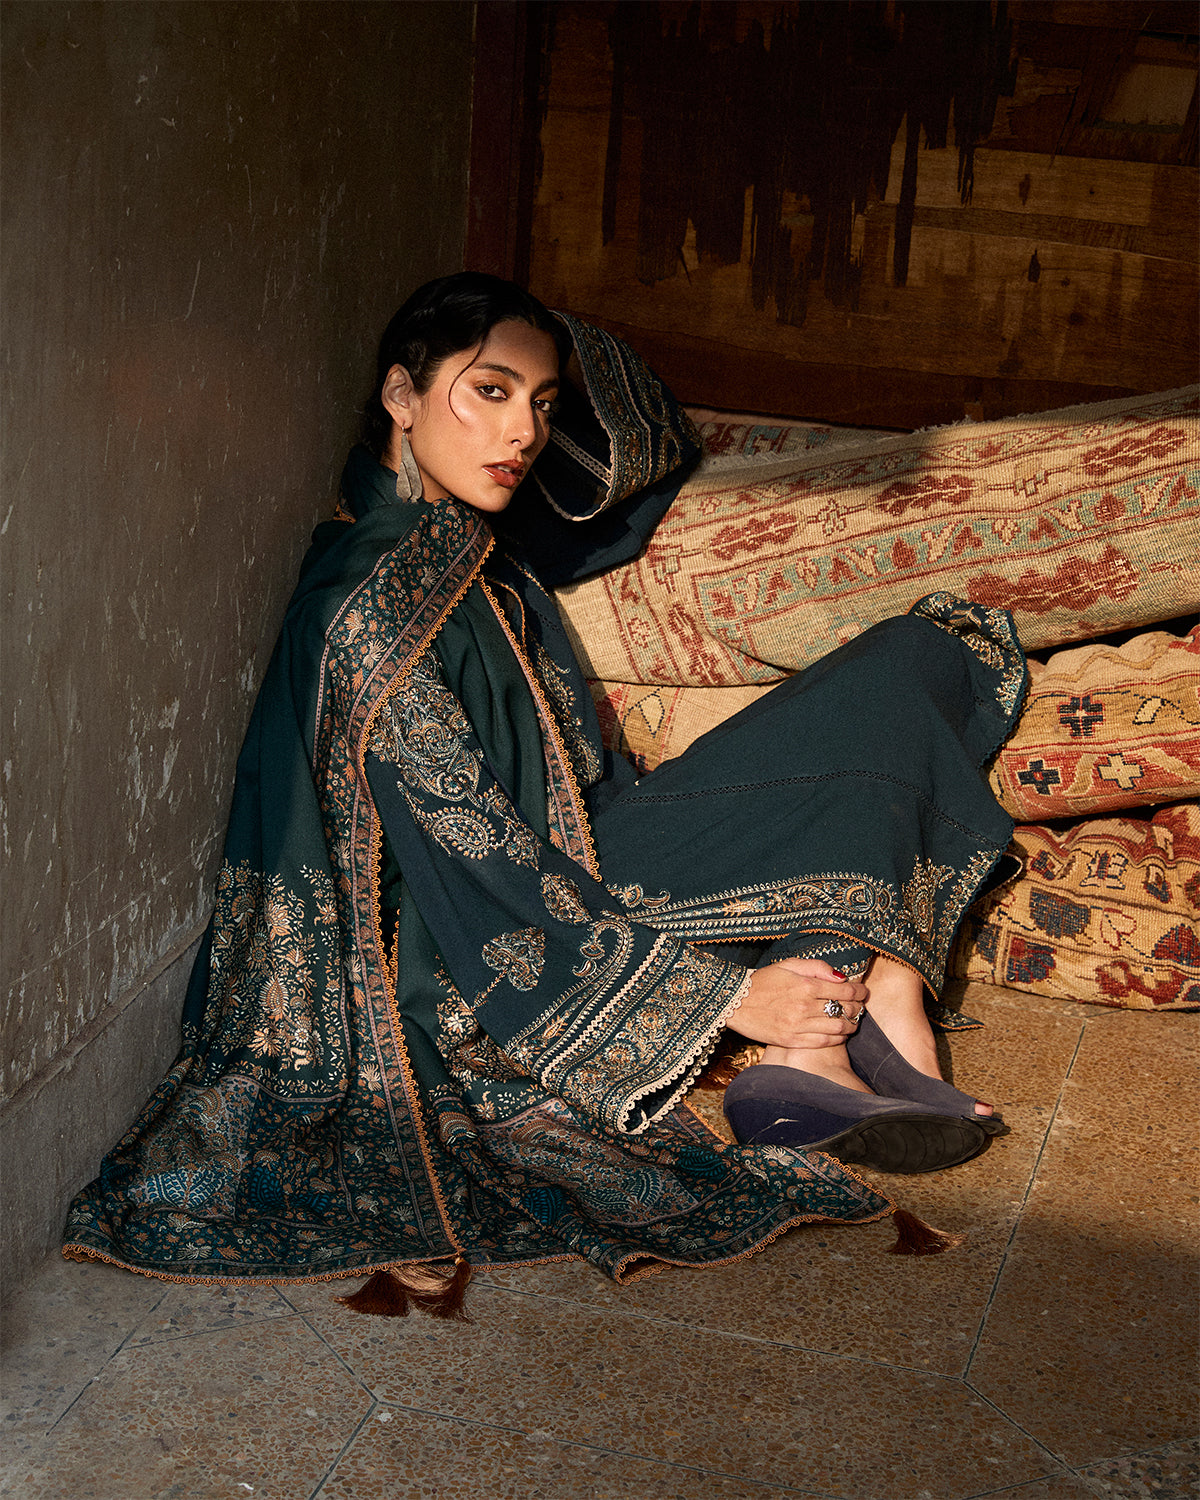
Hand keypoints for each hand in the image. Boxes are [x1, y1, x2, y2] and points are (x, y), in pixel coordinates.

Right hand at [732, 959, 866, 1049]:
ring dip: (852, 1024)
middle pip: (845, 1009)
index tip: (863, 991)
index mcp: (806, 985)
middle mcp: (805, 1006)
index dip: (860, 991)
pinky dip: (838, 1038)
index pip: (845, 990)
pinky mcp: (792, 1041)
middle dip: (858, 1007)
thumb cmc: (762, 981)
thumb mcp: (788, 965)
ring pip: (839, 1028)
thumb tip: (841, 976)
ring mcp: (799, 1026)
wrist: (734, 1003)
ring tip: (853, 1021)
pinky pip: (824, 1042)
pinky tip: (839, 1033)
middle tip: (860, 1006)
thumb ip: (817, 967)